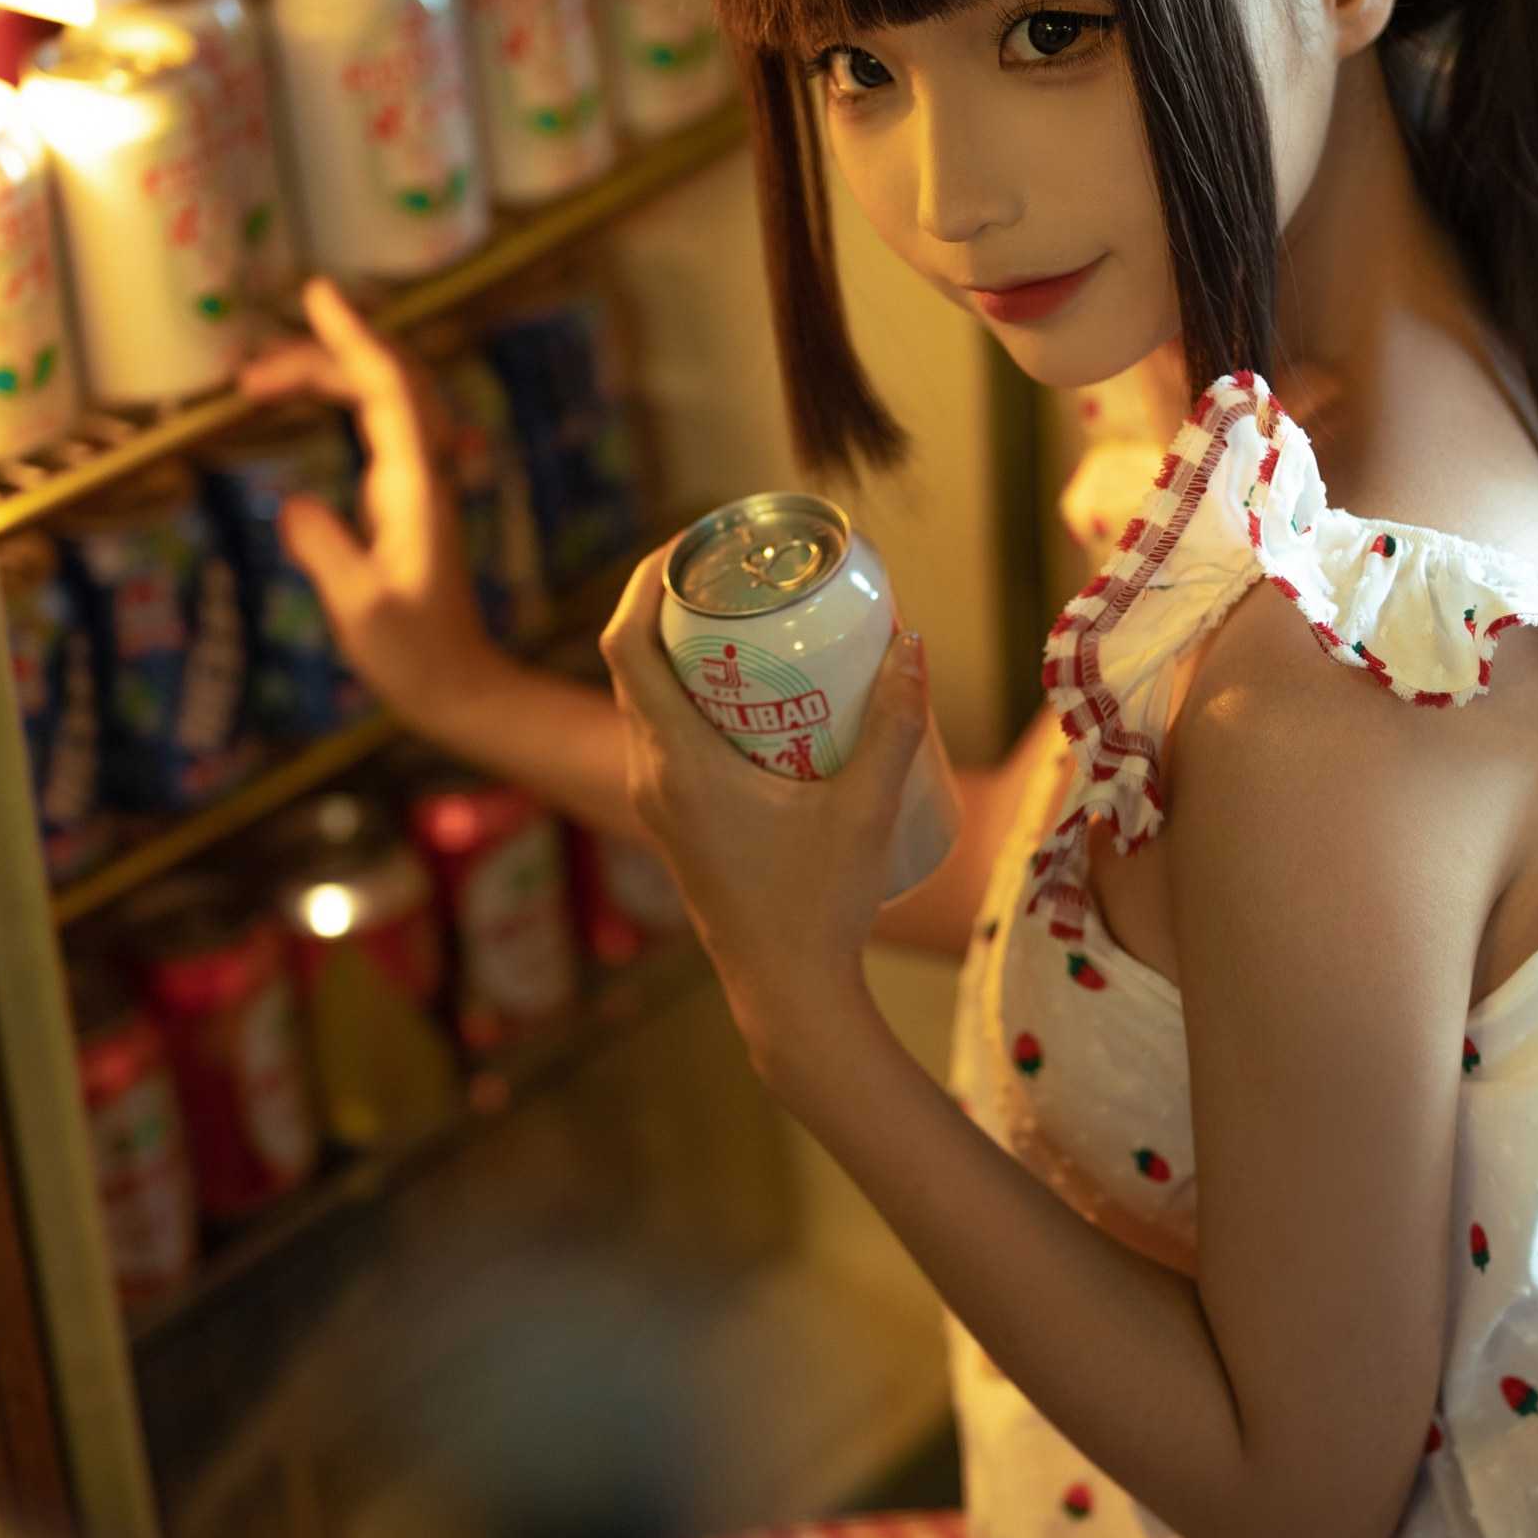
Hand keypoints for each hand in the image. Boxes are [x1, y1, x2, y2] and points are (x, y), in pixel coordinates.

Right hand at [240, 279, 514, 741]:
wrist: (460, 687)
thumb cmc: (415, 657)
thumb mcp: (361, 609)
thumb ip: (326, 552)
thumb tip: (290, 506)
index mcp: (415, 487)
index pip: (388, 389)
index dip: (352, 337)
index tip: (317, 295)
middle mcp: (424, 473)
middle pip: (385, 381)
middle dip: (322, 356)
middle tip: (250, 371)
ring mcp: (420, 484)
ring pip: (384, 401)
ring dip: (329, 377)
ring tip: (260, 384)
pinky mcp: (409, 502)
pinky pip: (380, 427)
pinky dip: (343, 401)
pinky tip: (309, 407)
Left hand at [596, 547, 934, 1078]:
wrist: (787, 994)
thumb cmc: (820, 907)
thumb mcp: (866, 808)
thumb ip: (892, 724)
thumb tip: (912, 642)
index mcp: (677, 763)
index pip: (625, 645)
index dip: (644, 579)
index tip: (692, 543)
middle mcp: (650, 776)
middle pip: (631, 662)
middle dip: (670, 604)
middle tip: (733, 571)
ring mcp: (655, 802)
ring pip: (644, 700)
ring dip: (678, 652)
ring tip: (742, 619)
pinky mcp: (672, 822)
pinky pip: (661, 735)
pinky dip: (689, 696)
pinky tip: (749, 693)